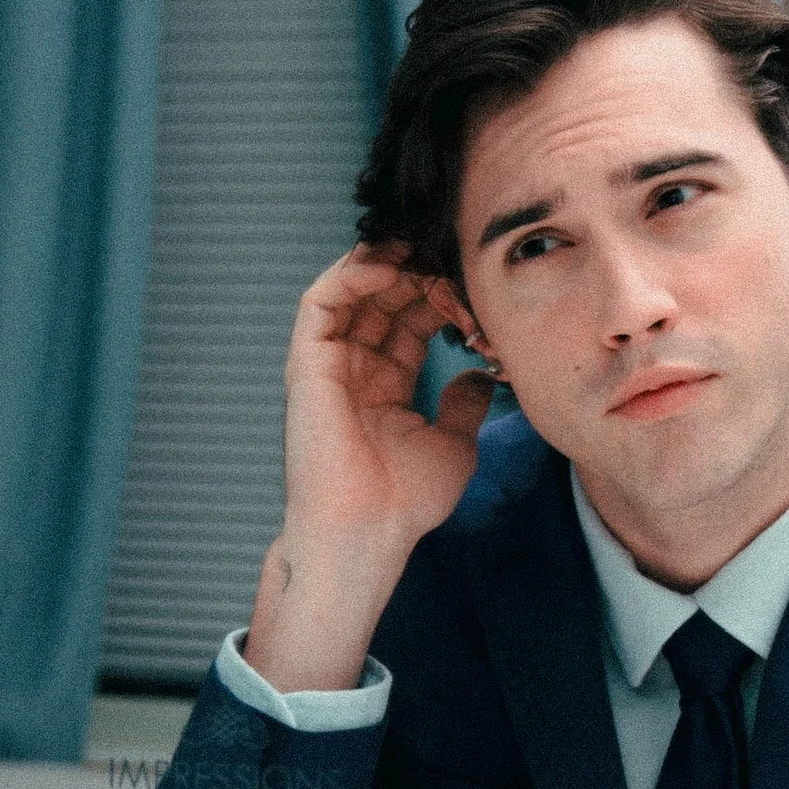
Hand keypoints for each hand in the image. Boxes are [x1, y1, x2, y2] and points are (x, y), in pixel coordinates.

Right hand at [244, 251, 495, 691]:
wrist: (368, 532)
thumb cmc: (404, 503)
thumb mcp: (454, 446)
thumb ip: (464, 405)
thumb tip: (481, 375)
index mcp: (384, 385)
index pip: (410, 319)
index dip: (442, 297)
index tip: (477, 294)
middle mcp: (353, 369)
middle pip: (385, 297)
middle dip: (420, 274)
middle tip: (453, 263)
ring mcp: (327, 364)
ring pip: (352, 289)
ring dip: (389, 265)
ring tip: (424, 256)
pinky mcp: (307, 362)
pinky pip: (321, 300)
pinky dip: (353, 274)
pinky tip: (391, 269)